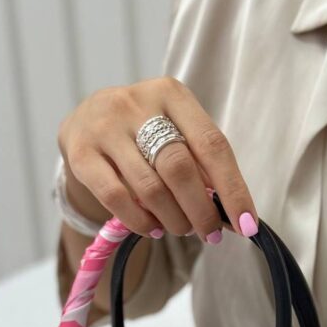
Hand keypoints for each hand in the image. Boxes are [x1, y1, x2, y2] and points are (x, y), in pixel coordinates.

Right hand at [58, 77, 258, 242]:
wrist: (84, 121)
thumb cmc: (143, 134)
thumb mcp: (174, 132)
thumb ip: (201, 164)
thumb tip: (234, 214)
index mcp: (171, 94)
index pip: (212, 145)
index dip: (233, 189)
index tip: (247, 225)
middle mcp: (136, 103)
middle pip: (180, 168)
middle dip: (201, 210)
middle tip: (209, 233)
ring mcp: (104, 126)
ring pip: (150, 188)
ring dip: (173, 220)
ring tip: (181, 230)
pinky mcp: (79, 152)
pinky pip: (116, 198)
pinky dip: (141, 221)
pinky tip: (153, 229)